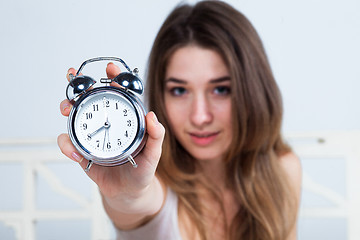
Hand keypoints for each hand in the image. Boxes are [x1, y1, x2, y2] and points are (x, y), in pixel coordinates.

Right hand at [58, 64, 164, 210]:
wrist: (128, 193)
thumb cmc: (142, 170)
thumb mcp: (154, 153)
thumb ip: (156, 136)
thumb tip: (152, 116)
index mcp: (126, 120)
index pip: (120, 94)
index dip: (115, 79)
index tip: (111, 70)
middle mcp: (107, 123)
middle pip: (91, 99)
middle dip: (80, 87)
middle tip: (77, 82)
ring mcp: (93, 135)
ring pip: (76, 115)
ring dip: (67, 107)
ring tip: (67, 109)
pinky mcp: (82, 150)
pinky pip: (69, 143)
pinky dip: (67, 145)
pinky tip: (75, 153)